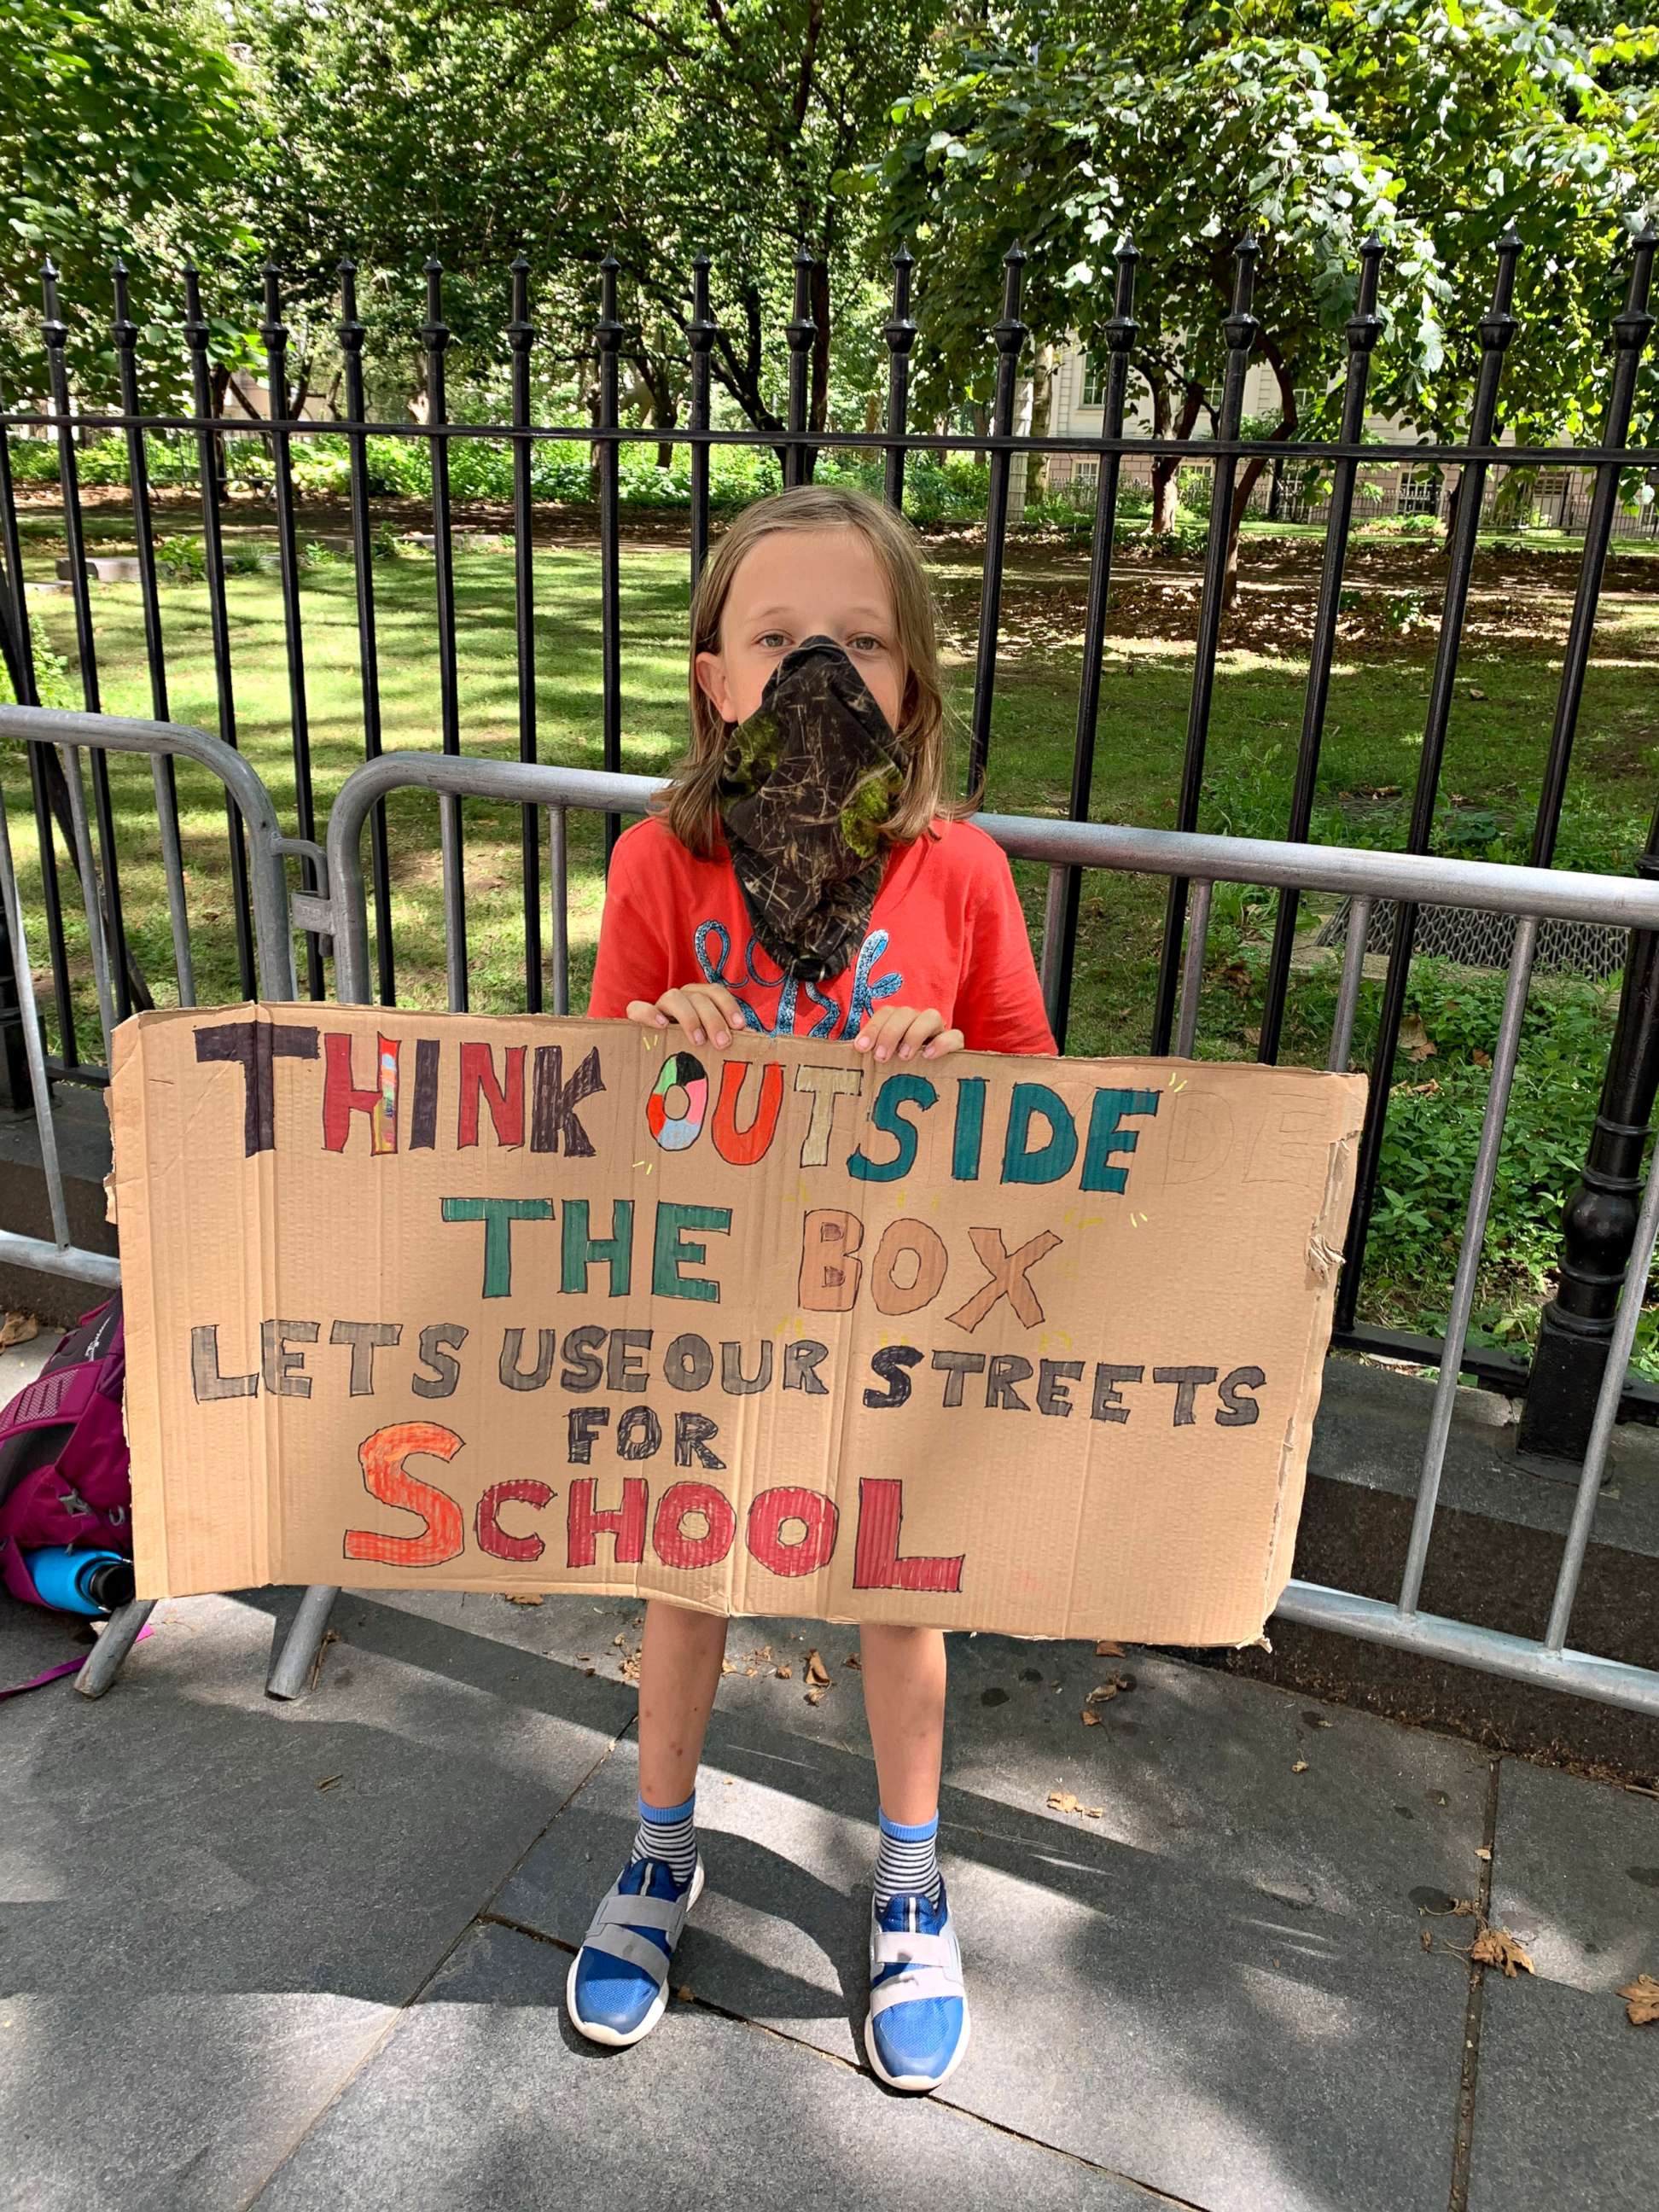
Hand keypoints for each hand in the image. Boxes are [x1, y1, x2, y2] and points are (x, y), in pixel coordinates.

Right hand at [626, 982, 744, 1048]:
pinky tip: (661, 1026)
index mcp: (698, 998)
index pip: (715, 992)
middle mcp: (681, 997)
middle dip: (714, 1019)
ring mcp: (659, 1004)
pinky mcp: (637, 1015)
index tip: (740, 1026)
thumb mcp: (708, 1041)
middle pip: (699, 997)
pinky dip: (649, 1014)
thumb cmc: (687, 1047)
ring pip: (674, 997)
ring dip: (689, 1018)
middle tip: (722, 1043)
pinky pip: (637, 1008)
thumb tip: (751, 1041)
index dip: (729, 1005)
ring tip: (698, 1041)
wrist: (649, 1054)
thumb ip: (724, 1037)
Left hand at [853, 1005, 964, 1063]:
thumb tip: (851, 1055)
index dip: (872, 1027)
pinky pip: (954, 1035)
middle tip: (881, 1057)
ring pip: (930, 1016)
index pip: (886, 1013)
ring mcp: (939, 1029)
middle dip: (890, 1033)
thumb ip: (873, 1055)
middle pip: (905, 1013)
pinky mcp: (956, 1043)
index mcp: (900, 1022)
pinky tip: (929, 1056)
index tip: (861, 1048)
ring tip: (904, 1057)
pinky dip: (942, 1043)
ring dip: (914, 1034)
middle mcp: (918, 1020)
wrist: (941, 1078)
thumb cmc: (905, 1069)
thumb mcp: (887, 1061)